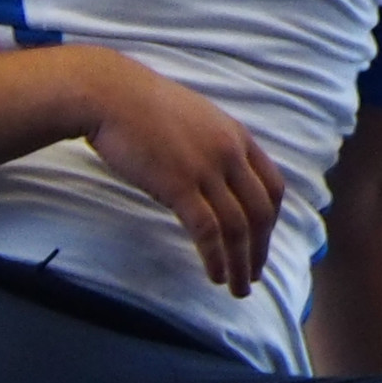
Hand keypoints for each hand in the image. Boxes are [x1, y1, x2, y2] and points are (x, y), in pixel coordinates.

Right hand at [79, 51, 289, 293]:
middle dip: (261, 248)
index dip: (272, 220)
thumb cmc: (142, 107)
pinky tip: (215, 275)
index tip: (264, 241)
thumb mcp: (193, 120)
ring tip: (238, 287)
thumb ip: (211, 146)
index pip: (271, 185)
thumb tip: (213, 176)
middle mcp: (230, 153)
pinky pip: (208, 231)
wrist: (109, 95)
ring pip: (238, 227)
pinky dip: (216, 258)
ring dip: (241, 263)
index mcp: (237, 136)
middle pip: (260, 211)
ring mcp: (207, 169)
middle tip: (253, 274)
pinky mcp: (180, 186)